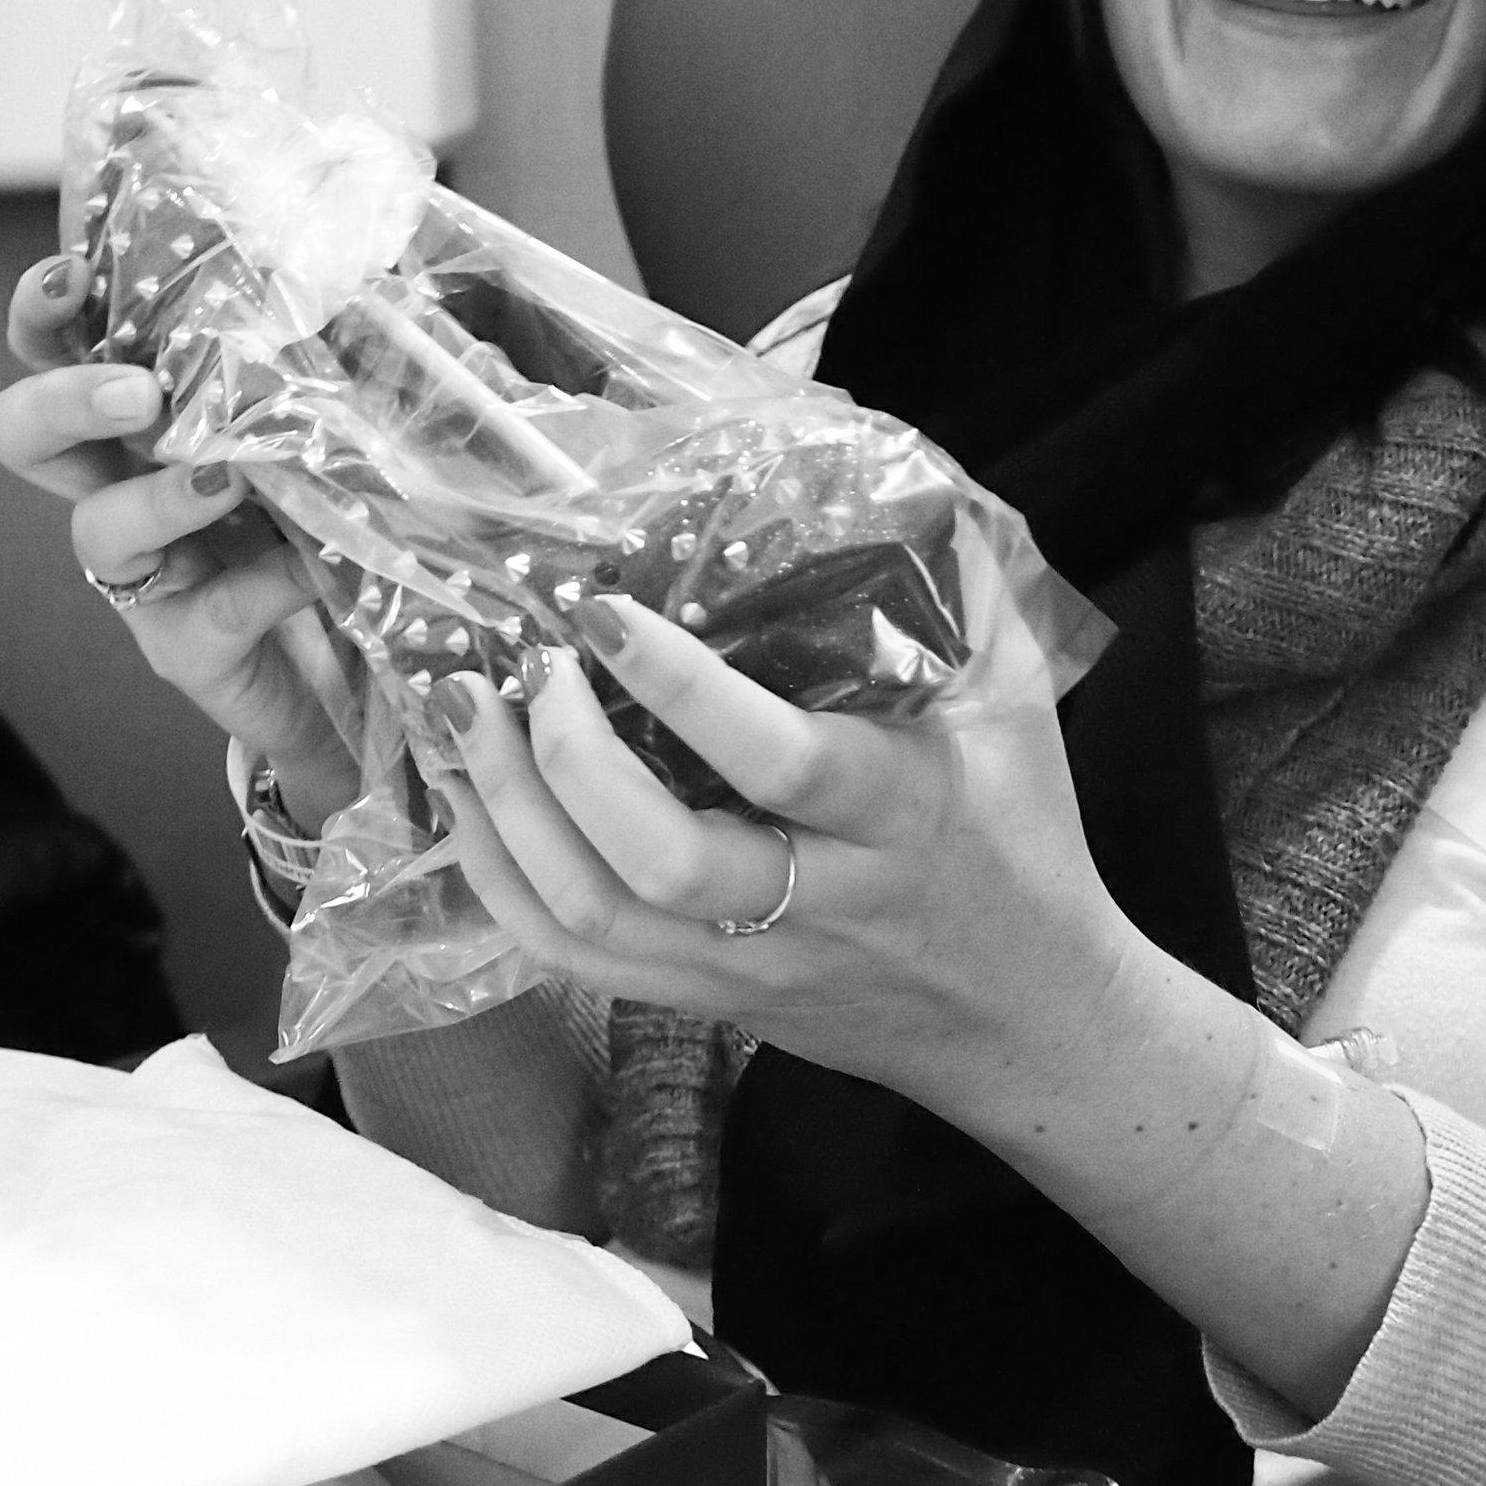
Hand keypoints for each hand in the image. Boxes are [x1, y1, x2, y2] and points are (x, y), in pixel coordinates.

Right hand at [0, 253, 361, 820]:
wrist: (361, 675)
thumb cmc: (329, 533)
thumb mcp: (325, 434)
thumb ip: (321, 366)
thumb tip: (360, 276)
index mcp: (143, 425)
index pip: (58, 354)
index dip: (44, 315)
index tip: (70, 274)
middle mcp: (121, 492)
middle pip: (23, 435)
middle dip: (64, 400)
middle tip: (138, 393)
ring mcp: (146, 578)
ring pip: (98, 530)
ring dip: (158, 495)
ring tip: (225, 478)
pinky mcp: (188, 651)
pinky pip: (211, 610)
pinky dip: (268, 580)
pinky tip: (316, 565)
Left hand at [428, 525, 1145, 1122]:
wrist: (1024, 1018)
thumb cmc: (1019, 840)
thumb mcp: (1014, 704)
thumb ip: (961, 586)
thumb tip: (892, 467)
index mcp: (901, 812)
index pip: (780, 760)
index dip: (680, 687)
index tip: (604, 611)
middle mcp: (819, 902)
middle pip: (661, 862)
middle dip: (564, 760)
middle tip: (521, 668)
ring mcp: (749, 965)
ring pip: (594, 920)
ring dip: (505, 815)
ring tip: (460, 718)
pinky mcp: (703, 1001)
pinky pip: (571, 960)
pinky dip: (500, 880)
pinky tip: (467, 801)